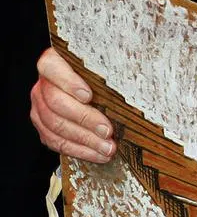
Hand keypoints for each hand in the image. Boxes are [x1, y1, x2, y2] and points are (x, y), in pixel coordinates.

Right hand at [29, 47, 116, 162]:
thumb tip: (136, 79)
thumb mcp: (109, 67)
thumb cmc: (106, 76)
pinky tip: (97, 154)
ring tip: (107, 148)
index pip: (51, 67)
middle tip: (108, 130)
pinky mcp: (44, 126)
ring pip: (55, 125)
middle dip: (85, 119)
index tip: (89, 96)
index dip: (68, 82)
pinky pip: (55, 141)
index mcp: (55, 62)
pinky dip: (78, 150)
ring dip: (84, 139)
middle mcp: (44, 84)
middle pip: (56, 102)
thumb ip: (113, 71)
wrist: (97, 90)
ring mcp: (40, 106)